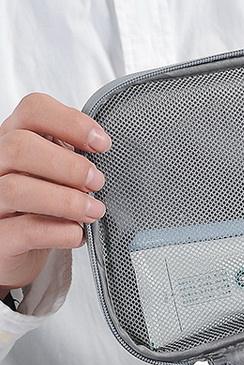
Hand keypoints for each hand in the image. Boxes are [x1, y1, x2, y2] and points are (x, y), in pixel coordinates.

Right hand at [0, 92, 110, 295]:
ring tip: (94, 211)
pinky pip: (26, 230)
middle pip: (20, 146)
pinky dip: (60, 232)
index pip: (33, 111)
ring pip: (17, 188)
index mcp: (14, 142)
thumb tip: (105, 160)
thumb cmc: (42, 210)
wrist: (18, 251)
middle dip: (69, 166)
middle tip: (97, 183)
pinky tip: (77, 234)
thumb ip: (74, 163)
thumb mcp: (58, 178)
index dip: (71, 122)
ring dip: (67, 201)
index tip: (102, 144)